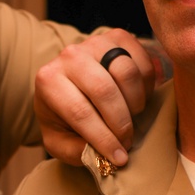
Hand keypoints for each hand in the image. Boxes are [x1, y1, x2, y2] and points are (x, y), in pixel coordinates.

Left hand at [34, 30, 162, 167]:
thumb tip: (100, 155)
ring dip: (135, 103)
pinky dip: (147, 86)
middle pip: (105, 91)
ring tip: (130, 118)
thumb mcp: (59, 140)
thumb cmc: (64, 116)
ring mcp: (95, 42)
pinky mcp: (119, 37)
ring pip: (127, 73)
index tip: (119, 157)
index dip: (103, 138)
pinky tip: (136, 99)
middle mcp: (69, 55)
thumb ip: (74, 151)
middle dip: (121, 124)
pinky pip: (143, 62)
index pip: (79, 111)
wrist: (71, 83)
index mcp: (48, 80)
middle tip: (127, 141)